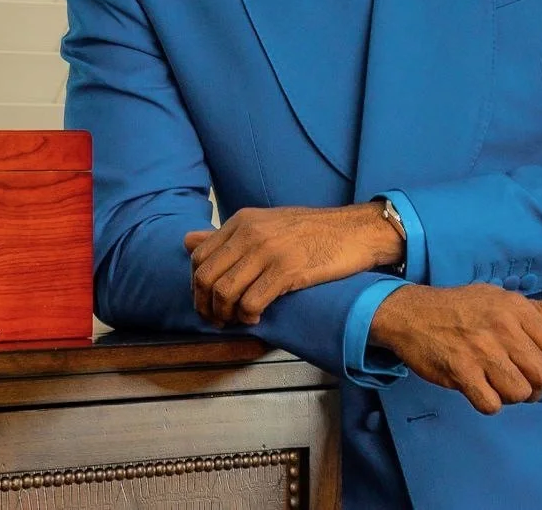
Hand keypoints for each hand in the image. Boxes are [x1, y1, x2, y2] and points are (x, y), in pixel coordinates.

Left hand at [184, 205, 403, 325]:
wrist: (354, 231)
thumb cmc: (311, 230)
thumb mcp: (264, 222)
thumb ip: (227, 235)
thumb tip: (187, 241)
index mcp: (242, 220)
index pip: (199, 256)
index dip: (197, 285)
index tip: (207, 301)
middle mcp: (249, 233)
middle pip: (206, 277)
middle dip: (205, 305)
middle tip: (216, 319)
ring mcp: (267, 251)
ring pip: (224, 292)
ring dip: (224, 315)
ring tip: (234, 321)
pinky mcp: (286, 271)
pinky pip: (251, 302)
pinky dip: (247, 317)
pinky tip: (255, 319)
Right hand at [370, 283, 541, 413]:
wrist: (409, 312)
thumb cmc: (462, 308)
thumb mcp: (504, 301)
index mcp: (516, 308)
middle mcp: (501, 327)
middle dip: (535, 388)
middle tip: (518, 381)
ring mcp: (480, 349)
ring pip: (519, 393)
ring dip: (511, 396)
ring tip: (496, 382)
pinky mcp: (460, 370)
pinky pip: (491, 404)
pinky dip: (488, 403)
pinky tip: (478, 388)